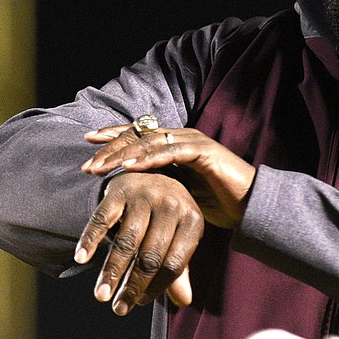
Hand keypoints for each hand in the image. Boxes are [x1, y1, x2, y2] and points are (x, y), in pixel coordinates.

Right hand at [74, 172, 203, 314]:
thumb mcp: (181, 236)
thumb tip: (183, 302)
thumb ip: (180, 268)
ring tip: (102, 295)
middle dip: (133, 285)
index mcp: (192, 219)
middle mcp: (171, 205)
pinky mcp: (120, 190)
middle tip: (118, 308)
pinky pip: (103, 219)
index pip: (175, 263)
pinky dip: (91, 239)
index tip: (139, 303)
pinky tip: (82, 258)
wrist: (152, 172)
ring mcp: (145, 195)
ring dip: (112, 271)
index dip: (157, 287)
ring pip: (127, 241)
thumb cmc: (168, 215)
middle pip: (151, 255)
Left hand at [82, 124, 255, 228]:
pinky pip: (170, 152)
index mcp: (175, 144)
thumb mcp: (180, 193)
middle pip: (139, 134)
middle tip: (88, 163)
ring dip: (122, 153)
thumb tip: (133, 195)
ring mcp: (192, 141)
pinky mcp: (202, 151)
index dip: (114, 136)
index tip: (89, 143)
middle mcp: (181, 137)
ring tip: (100, 166)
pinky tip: (129, 167)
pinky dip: (148, 158)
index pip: (139, 135)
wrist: (250, 204)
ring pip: (149, 141)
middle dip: (110, 147)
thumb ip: (160, 187)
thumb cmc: (217, 201)